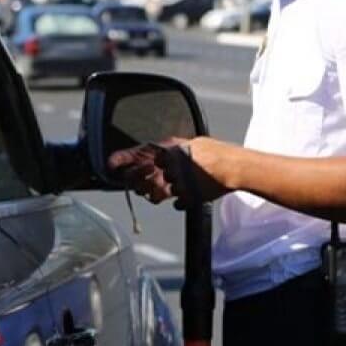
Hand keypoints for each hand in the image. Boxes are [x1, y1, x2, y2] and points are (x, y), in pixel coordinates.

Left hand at [108, 137, 228, 209]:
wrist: (234, 167)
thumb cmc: (216, 152)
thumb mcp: (191, 143)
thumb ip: (173, 149)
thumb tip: (161, 153)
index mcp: (170, 149)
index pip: (139, 153)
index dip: (123, 158)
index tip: (111, 163)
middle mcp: (170, 166)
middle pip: (142, 177)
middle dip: (136, 182)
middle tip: (137, 183)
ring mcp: (177, 183)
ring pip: (155, 194)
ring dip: (154, 194)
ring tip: (159, 191)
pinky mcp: (186, 197)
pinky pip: (176, 203)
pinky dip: (179, 201)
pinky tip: (184, 196)